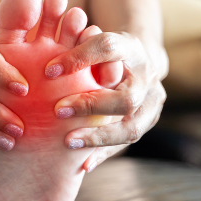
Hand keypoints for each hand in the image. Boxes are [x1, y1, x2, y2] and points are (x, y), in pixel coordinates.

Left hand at [45, 31, 167, 171]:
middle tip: (58, 110)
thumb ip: (74, 41)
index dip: (79, 57)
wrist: (137, 60)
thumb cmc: (101, 47)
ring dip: (97, 137)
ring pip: (131, 127)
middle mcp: (146, 76)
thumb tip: (49, 56)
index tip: (49, 70)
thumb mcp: (90, 37)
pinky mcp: (147, 122)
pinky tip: (82, 164)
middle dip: (90, 106)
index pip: (108, 48)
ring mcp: (152, 102)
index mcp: (131, 47)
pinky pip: (125, 143)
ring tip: (68, 142)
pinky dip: (102, 153)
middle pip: (126, 97)